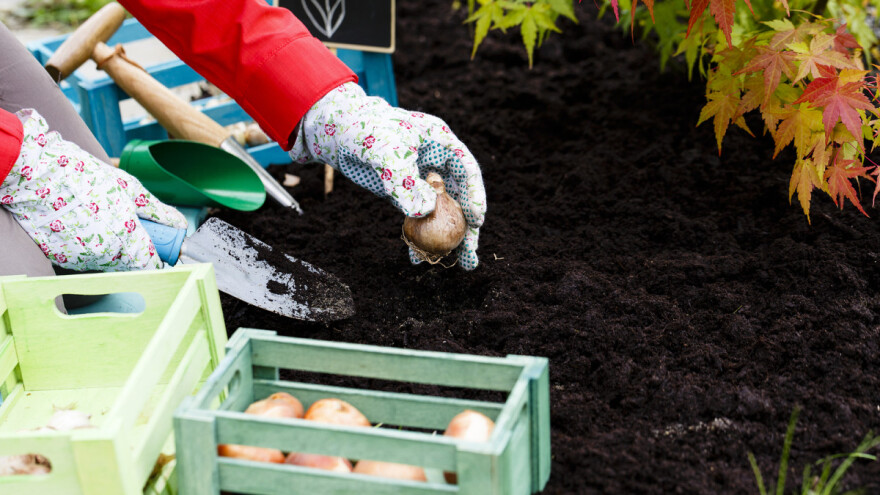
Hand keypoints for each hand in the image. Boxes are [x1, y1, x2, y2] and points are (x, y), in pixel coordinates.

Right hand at [0, 109, 185, 270]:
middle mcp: (104, 254)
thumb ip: (158, 210)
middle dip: (135, 251)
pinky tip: (82, 224)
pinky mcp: (60, 257)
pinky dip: (87, 246)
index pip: (151, 263)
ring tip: (101, 219)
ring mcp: (80, 258)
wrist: (34, 173)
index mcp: (126, 237)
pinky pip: (83, 258)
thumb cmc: (84, 175)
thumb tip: (180, 223)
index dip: (159, 257)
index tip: (161, 250)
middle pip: (129, 264)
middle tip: (130, 227)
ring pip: (106, 262)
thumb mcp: (129, 187)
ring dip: (111, 249)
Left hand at [290, 82, 485, 269]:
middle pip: (459, 197)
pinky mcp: (405, 194)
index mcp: (440, 142)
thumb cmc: (364, 131)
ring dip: (448, 238)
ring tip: (461, 263)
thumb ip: (404, 180)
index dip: (474, 196)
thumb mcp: (384, 151)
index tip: (477, 220)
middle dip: (468, 227)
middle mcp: (436, 163)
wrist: (339, 133)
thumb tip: (425, 211)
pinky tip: (418, 258)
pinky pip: (417, 219)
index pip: (466, 171)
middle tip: (472, 253)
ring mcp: (421, 180)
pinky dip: (418, 237)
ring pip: (441, 212)